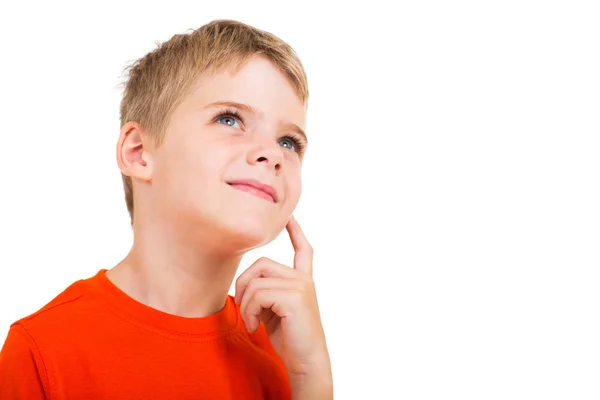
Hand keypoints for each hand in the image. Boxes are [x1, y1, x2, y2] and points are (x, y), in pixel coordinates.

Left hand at [234, 216, 330, 377]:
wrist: (306, 362)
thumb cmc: (289, 339)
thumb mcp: (275, 310)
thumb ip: (267, 291)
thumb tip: (245, 282)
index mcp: (302, 280)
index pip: (303, 250)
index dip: (295, 231)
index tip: (290, 216)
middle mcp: (303, 279)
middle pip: (260, 263)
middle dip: (244, 285)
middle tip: (246, 311)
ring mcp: (300, 285)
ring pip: (255, 281)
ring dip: (245, 305)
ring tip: (252, 322)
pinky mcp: (294, 296)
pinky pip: (257, 294)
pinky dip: (249, 311)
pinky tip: (255, 326)